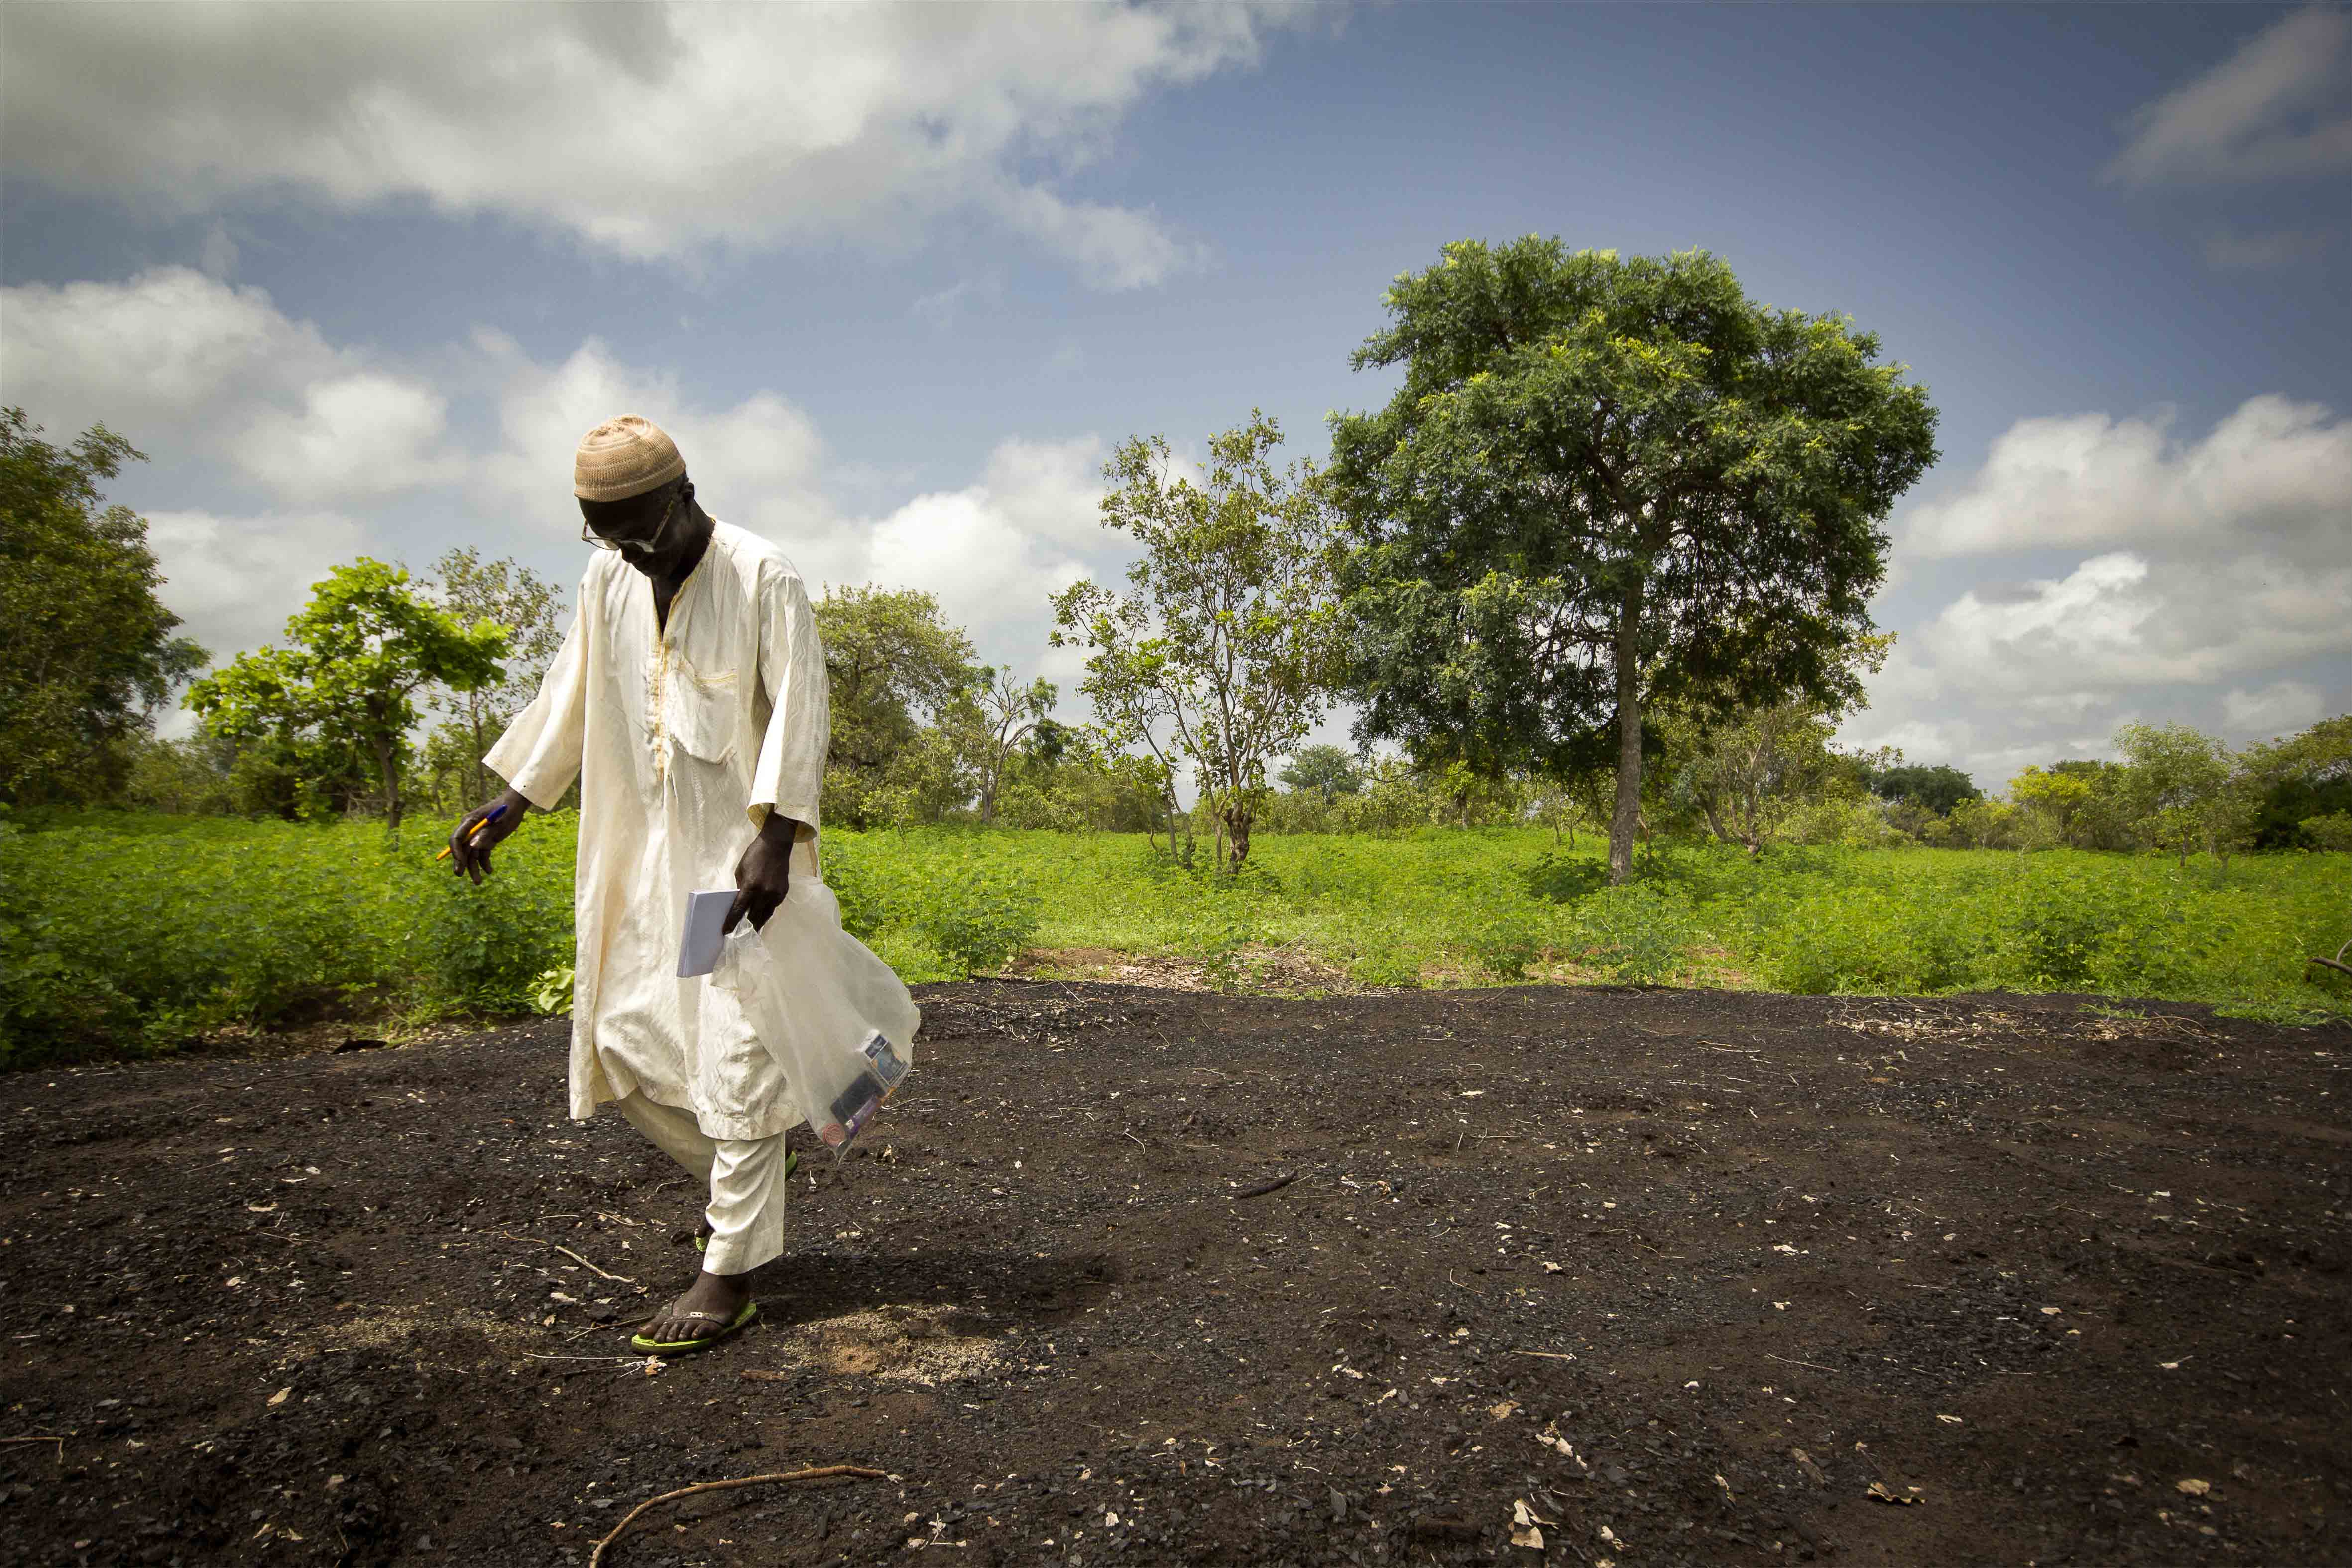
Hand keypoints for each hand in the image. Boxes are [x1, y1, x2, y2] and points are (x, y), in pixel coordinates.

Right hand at [448, 787, 529, 884]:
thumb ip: (486, 834)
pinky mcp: (486, 840)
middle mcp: (471, 830)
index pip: (457, 838)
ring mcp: (478, 836)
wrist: (517, 804)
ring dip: (474, 868)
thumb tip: (472, 846)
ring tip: (478, 882)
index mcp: (469, 822)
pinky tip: (489, 871)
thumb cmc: (507, 809)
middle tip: (459, 875)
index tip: (459, 863)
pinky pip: (482, 854)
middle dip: (461, 862)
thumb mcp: (499, 822)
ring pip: (472, 855)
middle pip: (462, 849)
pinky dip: (485, 863)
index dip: (455, 851)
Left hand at [725, 812, 800, 933]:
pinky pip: (772, 907)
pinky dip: (765, 912)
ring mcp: (776, 894)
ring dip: (757, 923)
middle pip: (754, 918)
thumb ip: (741, 888)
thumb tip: (740, 902)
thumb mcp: (741, 871)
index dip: (732, 922)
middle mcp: (764, 894)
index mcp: (751, 887)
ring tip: (750, 931)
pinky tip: (760, 915)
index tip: (726, 932)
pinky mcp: (783, 893)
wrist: (776, 845)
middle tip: (739, 935)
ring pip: (765, 916)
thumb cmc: (755, 855)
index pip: (739, 910)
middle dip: (746, 928)